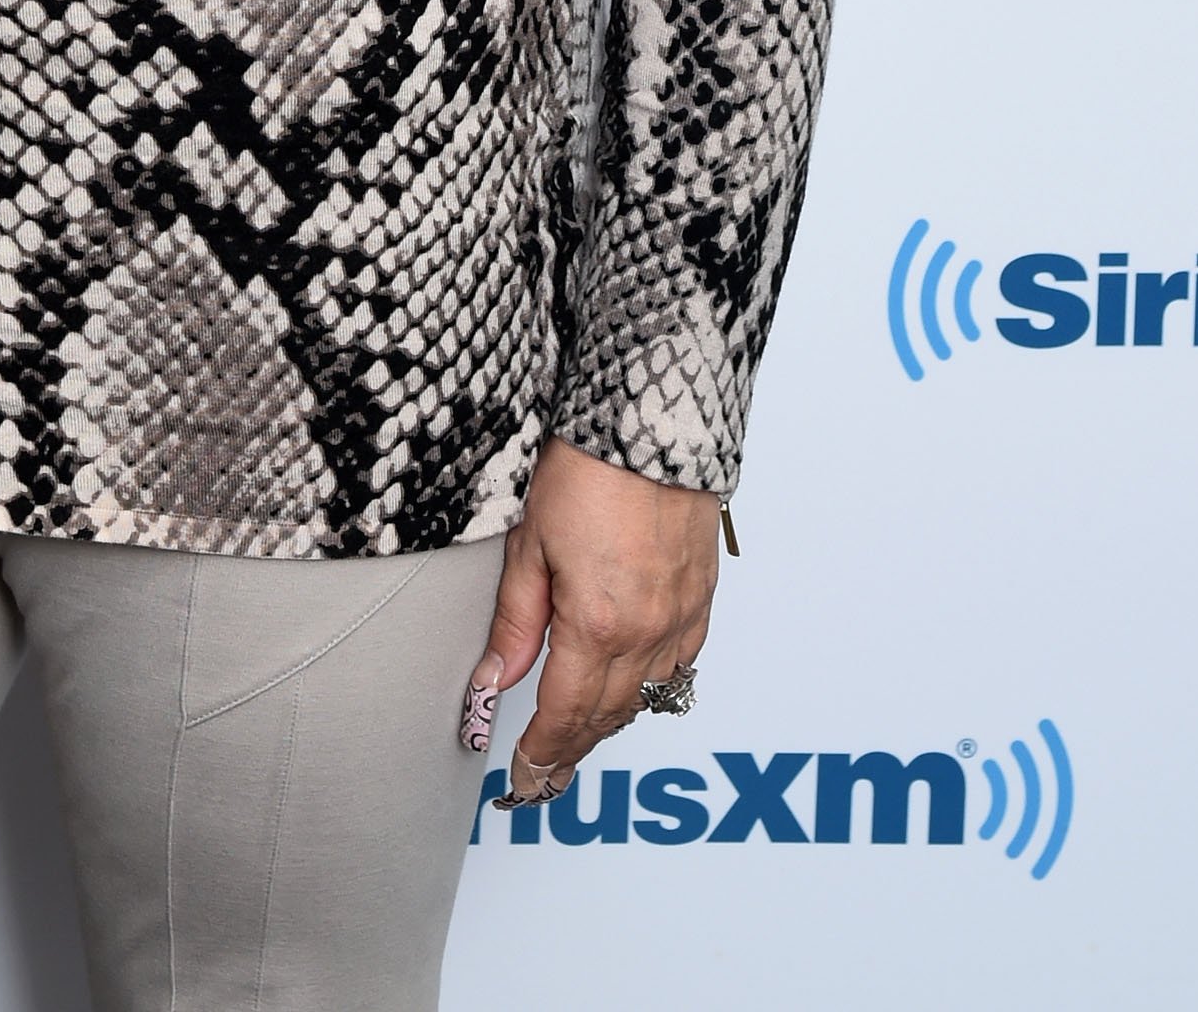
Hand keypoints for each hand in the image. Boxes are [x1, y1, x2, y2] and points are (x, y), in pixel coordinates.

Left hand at [462, 438, 719, 801]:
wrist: (650, 421)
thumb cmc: (586, 466)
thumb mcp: (529, 542)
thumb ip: (516, 622)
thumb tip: (494, 682)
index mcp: (598, 624)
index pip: (565, 714)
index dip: (541, 753)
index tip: (522, 777)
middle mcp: (648, 631)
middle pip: (607, 716)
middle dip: (572, 750)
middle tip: (544, 776)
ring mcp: (682, 616)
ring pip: (646, 696)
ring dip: (611, 723)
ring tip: (579, 742)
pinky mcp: (703, 596)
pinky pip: (682, 663)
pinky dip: (653, 687)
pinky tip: (634, 690)